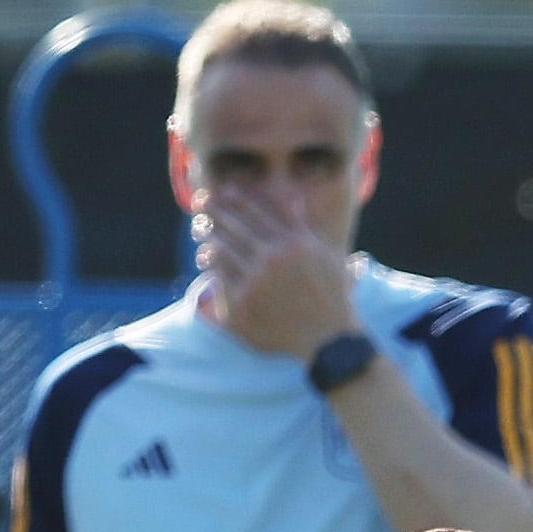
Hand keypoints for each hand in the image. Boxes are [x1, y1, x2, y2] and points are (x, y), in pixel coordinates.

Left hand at [198, 184, 358, 363]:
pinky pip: (220, 277)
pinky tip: (205, 257)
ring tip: (200, 227)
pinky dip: (211, 264)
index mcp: (295, 242)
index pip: (259, 211)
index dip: (238, 199)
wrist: (329, 339)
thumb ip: (305, 227)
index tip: (225, 191)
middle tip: (202, 202)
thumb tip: (294, 197)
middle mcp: (275, 258)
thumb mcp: (327, 254)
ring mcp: (257, 281)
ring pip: (223, 248)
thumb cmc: (332, 295)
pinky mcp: (243, 304)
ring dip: (209, 235)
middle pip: (236, 226)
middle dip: (216, 211)